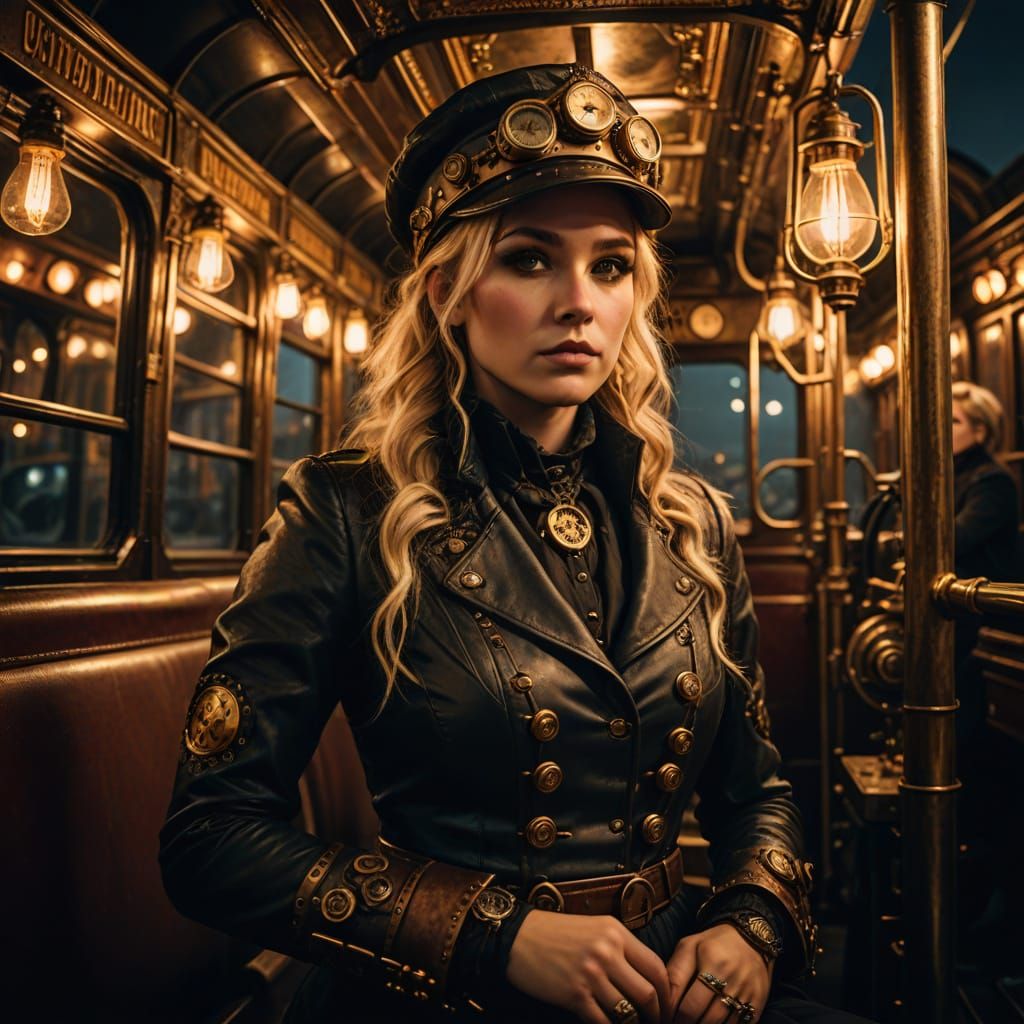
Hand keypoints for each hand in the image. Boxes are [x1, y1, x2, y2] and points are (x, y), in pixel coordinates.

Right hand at [507, 910, 671, 1023]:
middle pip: (648, 993)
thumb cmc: (556, 933)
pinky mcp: (574, 995)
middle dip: (657, 1016)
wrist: (517, 936)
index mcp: (615, 933)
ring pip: (628, 1012)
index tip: (667, 1007)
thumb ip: (620, 948)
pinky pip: (603, 1023)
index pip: (656, 967)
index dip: (667, 993)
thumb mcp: (594, 928)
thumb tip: (646, 979)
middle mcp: (607, 952)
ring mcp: (591, 974)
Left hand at [665, 923, 772, 1022]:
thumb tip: (662, 1000)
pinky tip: (712, 1021)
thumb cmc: (712, 944)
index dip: (673, 1017)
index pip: (688, 1005)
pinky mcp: (758, 1003)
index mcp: (713, 962)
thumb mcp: (689, 947)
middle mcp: (733, 979)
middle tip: (676, 1023)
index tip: (665, 1017)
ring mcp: (748, 993)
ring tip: (692, 1021)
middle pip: (705, 1020)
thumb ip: (674, 973)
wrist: (750, 938)